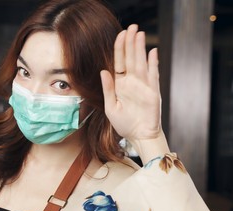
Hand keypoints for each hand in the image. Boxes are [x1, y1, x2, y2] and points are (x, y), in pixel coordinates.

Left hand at [100, 24, 160, 141]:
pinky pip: (153, 74)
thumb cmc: (124, 124)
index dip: (119, 48)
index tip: (119, 35)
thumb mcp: (111, 106)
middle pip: (131, 58)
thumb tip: (103, 71)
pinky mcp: (153, 91)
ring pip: (141, 62)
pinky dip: (153, 63)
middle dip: (130, 42)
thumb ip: (108, 89)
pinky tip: (152, 52)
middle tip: (131, 27)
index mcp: (120, 85)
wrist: (139, 136)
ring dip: (140, 48)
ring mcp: (143, 85)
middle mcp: (132, 82)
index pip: (119, 62)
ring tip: (139, 33)